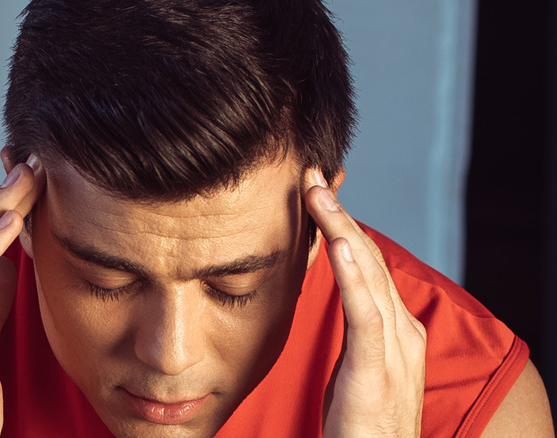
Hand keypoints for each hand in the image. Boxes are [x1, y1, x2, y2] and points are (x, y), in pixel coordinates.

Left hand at [304, 169, 426, 436]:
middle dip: (338, 213)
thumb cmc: (360, 426)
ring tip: (318, 192)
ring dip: (341, 228)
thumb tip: (330, 297)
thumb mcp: (355, 368)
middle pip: (366, 257)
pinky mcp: (377, 371)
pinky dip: (352, 276)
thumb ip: (351, 332)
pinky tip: (337, 244)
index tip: (315, 192)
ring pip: (365, 274)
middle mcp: (401, 331)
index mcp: (394, 329)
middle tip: (311, 175)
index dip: (341, 224)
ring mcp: (394, 349)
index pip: (365, 263)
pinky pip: (366, 315)